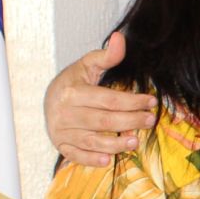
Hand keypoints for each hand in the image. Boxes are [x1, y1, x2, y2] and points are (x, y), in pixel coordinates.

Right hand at [44, 32, 157, 165]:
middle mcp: (64, 113)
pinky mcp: (60, 145)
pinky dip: (92, 159)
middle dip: (130, 121)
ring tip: (135, 141)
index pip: (108, 99)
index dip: (132, 101)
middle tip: (150, 120)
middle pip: (104, 120)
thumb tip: (120, 38)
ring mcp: (61, 131)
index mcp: (72, 92)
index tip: (151, 101)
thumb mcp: (87, 65)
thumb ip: (106, 56)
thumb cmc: (74, 82)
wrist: (48, 99)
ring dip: (115, 143)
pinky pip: (76, 155)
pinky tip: (108, 160)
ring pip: (92, 140)